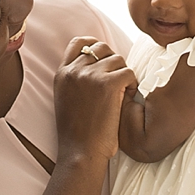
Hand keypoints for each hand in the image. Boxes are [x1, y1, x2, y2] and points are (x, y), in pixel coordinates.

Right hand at [53, 37, 137, 163]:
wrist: (81, 152)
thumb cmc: (78, 133)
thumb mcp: (66, 99)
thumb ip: (76, 79)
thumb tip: (96, 64)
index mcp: (62, 73)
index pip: (79, 42)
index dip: (95, 45)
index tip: (104, 59)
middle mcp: (74, 70)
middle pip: (102, 48)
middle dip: (113, 62)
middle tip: (116, 83)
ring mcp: (91, 75)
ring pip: (118, 60)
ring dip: (123, 75)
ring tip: (121, 94)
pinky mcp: (108, 84)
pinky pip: (129, 72)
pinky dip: (132, 84)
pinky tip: (126, 99)